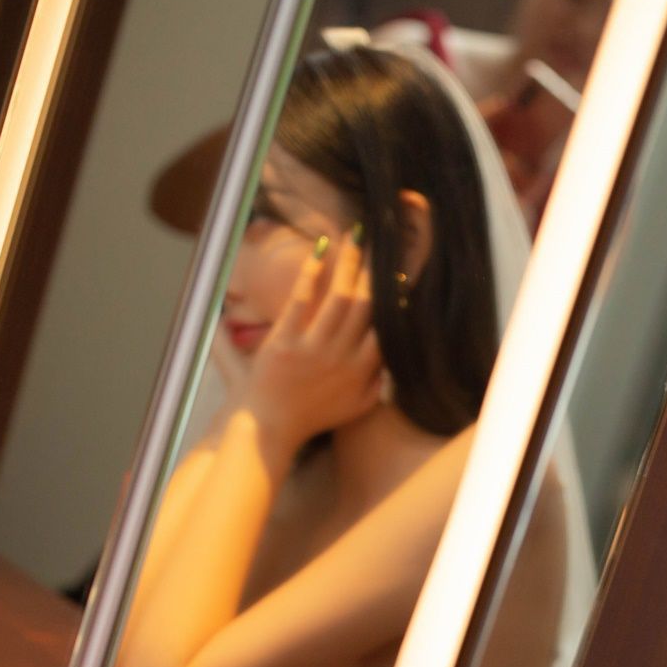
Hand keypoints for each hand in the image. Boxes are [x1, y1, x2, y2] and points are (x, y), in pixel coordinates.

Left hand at [238, 234, 381, 461]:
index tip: (397, 274)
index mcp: (361, 371)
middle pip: (365, 305)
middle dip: (372, 271)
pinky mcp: (285, 343)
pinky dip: (312, 273)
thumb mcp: (354, 408)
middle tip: (376, 244)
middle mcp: (342, 357)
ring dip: (348, 263)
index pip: (385, 326)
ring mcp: (314, 350)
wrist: (270, 429)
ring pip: (340, 298)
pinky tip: (319, 250)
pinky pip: (303, 300)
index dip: (393, 297)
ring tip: (352, 238)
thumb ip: (375, 387)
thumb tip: (391, 364)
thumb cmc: (310, 418)